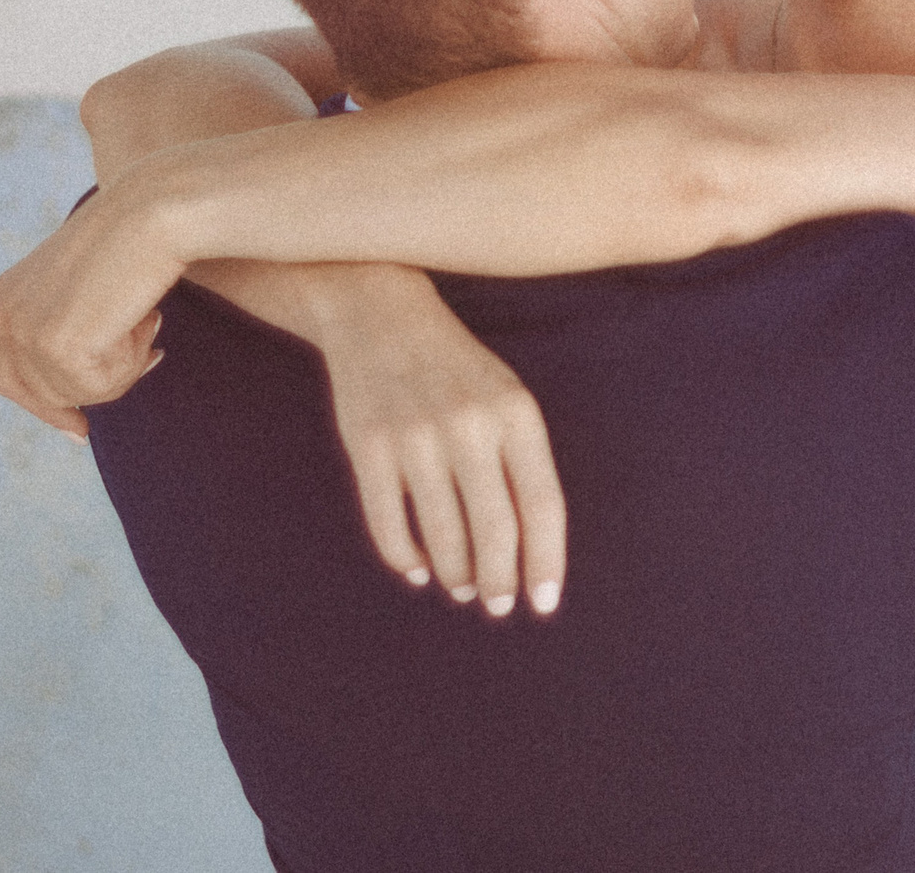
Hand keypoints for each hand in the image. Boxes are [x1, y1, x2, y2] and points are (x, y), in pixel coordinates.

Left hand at [0, 184, 184, 436]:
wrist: (154, 208)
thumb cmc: (138, 237)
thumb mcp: (88, 287)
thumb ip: (74, 327)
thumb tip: (82, 389)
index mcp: (4, 297)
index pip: (11, 375)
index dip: (47, 406)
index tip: (81, 430)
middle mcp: (4, 315)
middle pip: (44, 393)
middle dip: (102, 384)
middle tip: (152, 352)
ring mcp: (27, 332)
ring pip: (78, 394)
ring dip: (124, 367)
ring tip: (147, 319)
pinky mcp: (58, 346)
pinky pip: (102, 388)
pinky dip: (132, 363)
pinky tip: (145, 319)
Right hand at [277, 264, 566, 618]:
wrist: (378, 310)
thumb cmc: (455, 365)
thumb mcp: (505, 396)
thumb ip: (521, 461)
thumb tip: (527, 546)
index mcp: (516, 413)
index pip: (542, 506)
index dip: (546, 562)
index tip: (544, 603)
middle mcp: (470, 426)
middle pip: (495, 531)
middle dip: (501, 581)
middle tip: (498, 605)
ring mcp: (416, 437)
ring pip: (444, 536)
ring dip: (457, 574)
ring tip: (463, 587)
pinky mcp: (368, 446)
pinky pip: (390, 524)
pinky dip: (405, 558)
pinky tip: (418, 569)